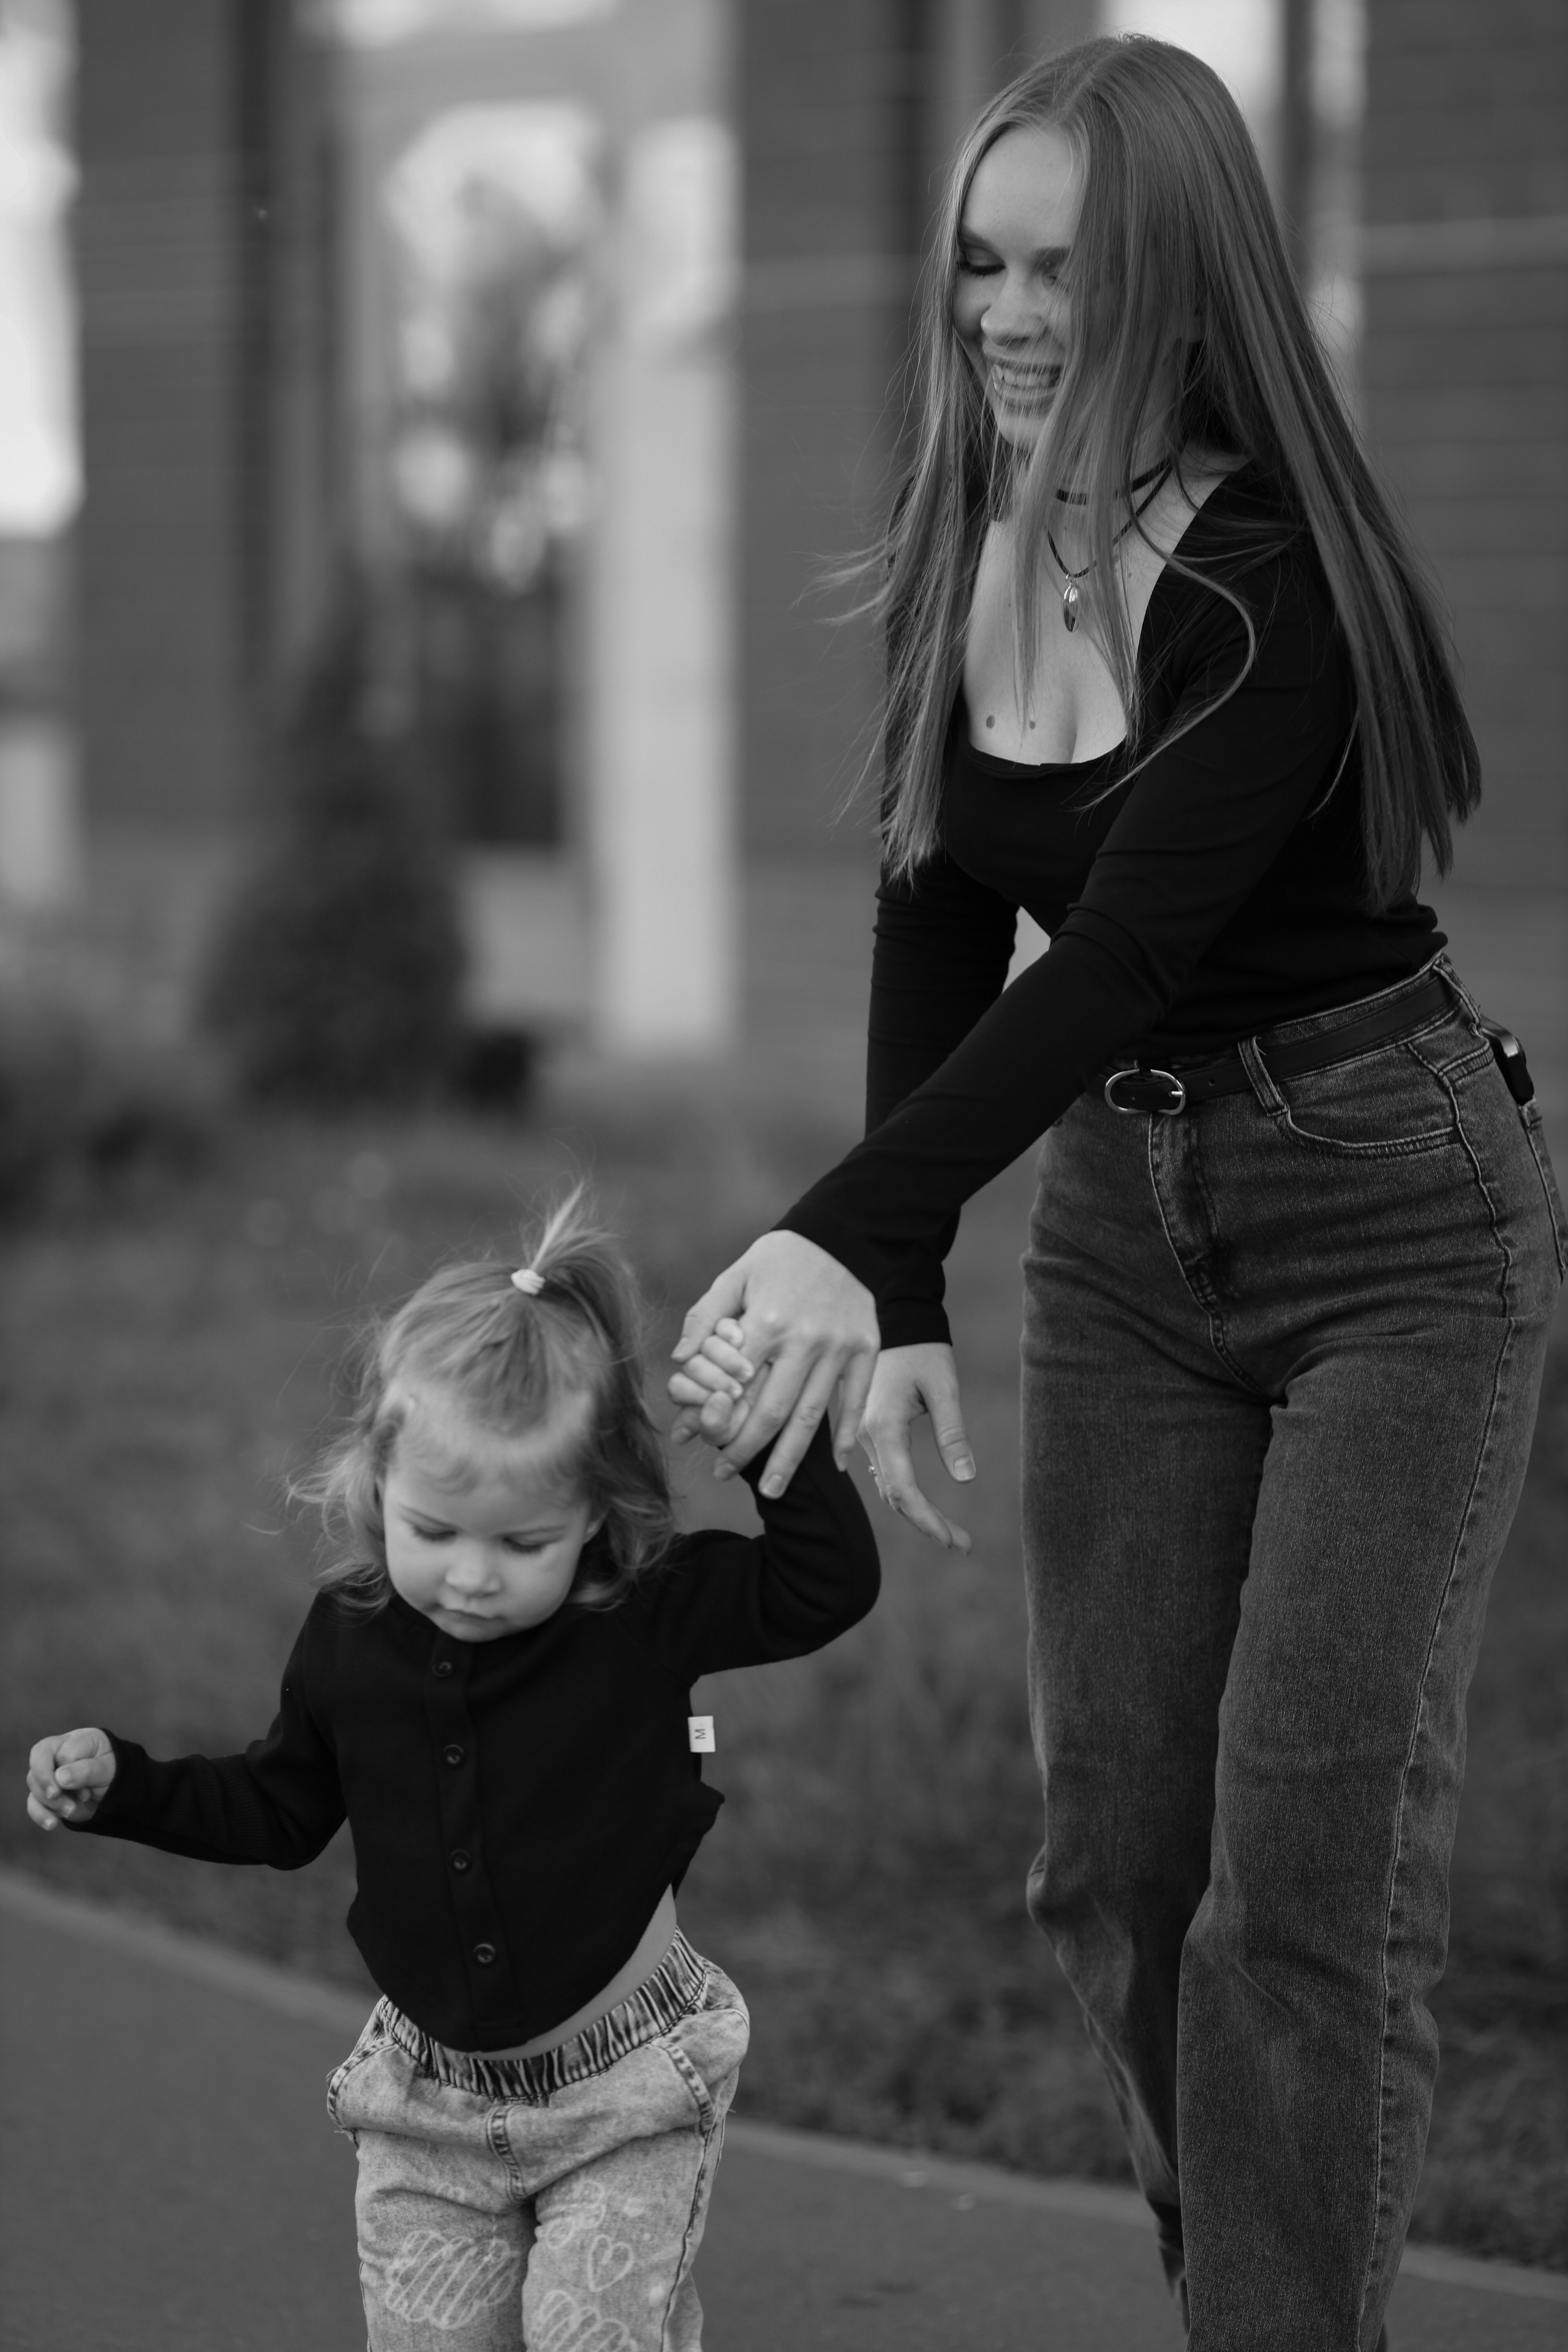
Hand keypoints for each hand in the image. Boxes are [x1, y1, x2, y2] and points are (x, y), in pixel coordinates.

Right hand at [27, 1728, 115, 1830]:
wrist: (117, 1790)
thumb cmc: (114, 1771)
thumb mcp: (108, 1769)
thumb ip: (87, 1770)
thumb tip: (59, 1778)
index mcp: (77, 1739)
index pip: (62, 1753)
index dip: (71, 1773)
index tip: (87, 1791)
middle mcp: (58, 1752)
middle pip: (38, 1764)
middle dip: (48, 1785)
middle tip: (63, 1800)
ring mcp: (49, 1773)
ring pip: (34, 1785)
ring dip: (50, 1803)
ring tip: (71, 1811)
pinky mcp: (46, 1793)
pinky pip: (33, 1802)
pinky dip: (40, 1814)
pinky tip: (51, 1824)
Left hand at [670, 1232, 879, 1496]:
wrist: (846, 1233)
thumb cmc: (781, 1256)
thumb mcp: (735, 1275)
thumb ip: (705, 1318)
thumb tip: (680, 1362)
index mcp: (769, 1321)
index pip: (736, 1385)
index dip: (716, 1420)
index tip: (702, 1445)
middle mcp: (806, 1340)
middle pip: (772, 1411)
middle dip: (747, 1450)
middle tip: (727, 1474)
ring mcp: (840, 1348)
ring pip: (812, 1416)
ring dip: (790, 1458)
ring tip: (773, 1490)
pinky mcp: (867, 1349)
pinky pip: (854, 1401)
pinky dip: (845, 1435)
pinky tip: (832, 1463)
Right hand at [859, 1343, 974, 1552]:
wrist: (893, 1314)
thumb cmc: (922, 1348)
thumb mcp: (944, 1387)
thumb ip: (953, 1433)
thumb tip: (966, 1479)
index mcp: (883, 1427)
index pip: (904, 1491)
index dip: (930, 1521)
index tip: (958, 1542)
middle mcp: (865, 1435)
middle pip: (894, 1496)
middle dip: (928, 1524)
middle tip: (963, 1545)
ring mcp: (861, 1432)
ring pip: (886, 1486)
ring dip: (916, 1511)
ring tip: (950, 1532)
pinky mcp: (866, 1428)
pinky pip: (881, 1471)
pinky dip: (901, 1493)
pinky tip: (922, 1505)